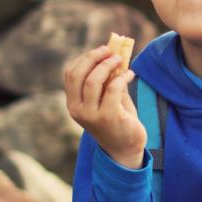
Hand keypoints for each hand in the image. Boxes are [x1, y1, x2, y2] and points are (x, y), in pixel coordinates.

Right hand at [62, 44, 145, 167]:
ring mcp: (91, 115)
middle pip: (78, 74)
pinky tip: (131, 74)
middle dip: (93, 58)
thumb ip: (108, 81)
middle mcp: (77, 109)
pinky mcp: (108, 117)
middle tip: (109, 50)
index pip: (70, 74)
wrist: (125, 150)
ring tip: (120, 59)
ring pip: (93, 81)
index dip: (84, 58)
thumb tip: (114, 55)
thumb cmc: (117, 122)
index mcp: (73, 104)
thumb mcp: (109, 99)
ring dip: (107, 65)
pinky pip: (113, 89)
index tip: (100, 51)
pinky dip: (122, 77)